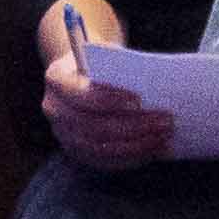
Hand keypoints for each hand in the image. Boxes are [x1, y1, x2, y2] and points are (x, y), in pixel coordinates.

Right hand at [34, 0, 173, 172]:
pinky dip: (131, 158)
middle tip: (165, 121)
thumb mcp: (107, 56)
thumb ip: (121, 69)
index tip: (139, 100)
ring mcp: (62, 133)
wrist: (83, 76)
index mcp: (57, 80)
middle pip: (93, 126)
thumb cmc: (102, 64)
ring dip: (136, 144)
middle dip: (133, 126)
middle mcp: (53, 109)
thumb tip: (153, 88)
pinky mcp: (76, 151)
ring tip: (164, 136)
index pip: (80, 95)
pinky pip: (104, 162)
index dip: (109, 100)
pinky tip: (153, 150)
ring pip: (99, 148)